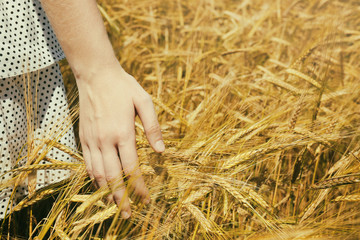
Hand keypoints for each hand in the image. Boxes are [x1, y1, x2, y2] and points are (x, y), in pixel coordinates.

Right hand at [76, 63, 164, 218]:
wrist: (95, 75)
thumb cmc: (123, 87)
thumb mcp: (144, 101)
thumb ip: (153, 126)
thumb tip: (161, 151)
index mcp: (122, 132)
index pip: (132, 167)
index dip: (139, 186)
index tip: (146, 199)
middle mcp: (105, 140)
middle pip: (113, 176)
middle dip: (122, 197)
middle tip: (129, 214)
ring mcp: (92, 140)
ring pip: (98, 174)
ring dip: (107, 192)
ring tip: (115, 205)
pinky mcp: (84, 137)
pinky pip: (87, 164)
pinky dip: (94, 178)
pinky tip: (100, 185)